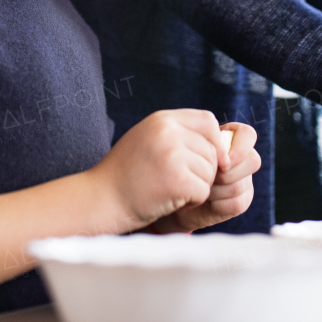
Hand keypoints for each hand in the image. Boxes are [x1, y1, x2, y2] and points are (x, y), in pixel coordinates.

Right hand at [89, 109, 227, 230]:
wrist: (101, 199)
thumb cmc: (126, 174)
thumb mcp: (148, 140)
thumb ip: (177, 134)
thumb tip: (220, 141)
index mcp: (162, 120)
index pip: (207, 121)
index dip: (215, 141)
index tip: (212, 159)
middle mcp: (168, 132)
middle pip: (212, 150)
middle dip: (203, 170)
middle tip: (178, 182)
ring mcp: (172, 155)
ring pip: (210, 172)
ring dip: (197, 186)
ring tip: (170, 190)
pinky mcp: (177, 180)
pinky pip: (203, 191)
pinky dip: (192, 201)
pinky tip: (171, 200)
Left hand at [149, 122, 260, 232]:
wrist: (166, 196)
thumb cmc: (172, 167)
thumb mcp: (181, 146)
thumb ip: (198, 137)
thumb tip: (219, 147)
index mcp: (229, 140)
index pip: (247, 134)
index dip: (239, 146)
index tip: (221, 159)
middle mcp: (240, 160)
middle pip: (252, 160)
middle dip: (226, 172)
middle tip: (206, 177)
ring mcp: (242, 181)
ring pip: (241, 184)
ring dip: (216, 189)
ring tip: (198, 188)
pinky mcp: (239, 202)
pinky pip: (238, 202)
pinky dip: (218, 204)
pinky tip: (204, 202)